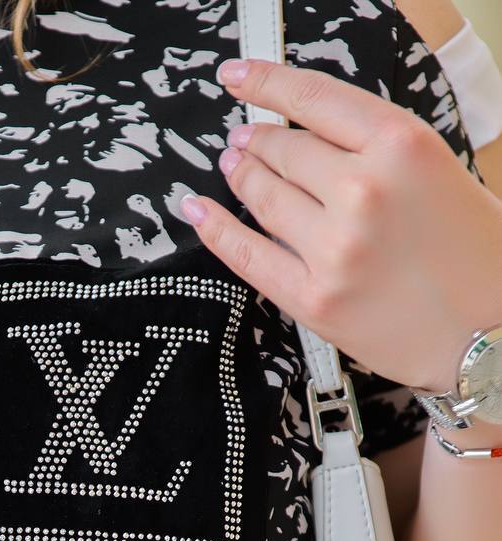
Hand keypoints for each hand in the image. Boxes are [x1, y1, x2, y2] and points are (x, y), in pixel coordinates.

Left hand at [180, 58, 501, 393]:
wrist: (491, 335)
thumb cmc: (477, 256)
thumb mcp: (441, 172)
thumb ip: (378, 149)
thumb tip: (310, 135)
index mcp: (402, 147)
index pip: (313, 99)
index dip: (266, 83)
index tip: (239, 76)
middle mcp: (363, 192)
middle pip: (283, 150)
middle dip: (258, 141)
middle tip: (245, 139)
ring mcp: (333, 249)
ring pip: (263, 196)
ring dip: (242, 176)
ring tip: (235, 166)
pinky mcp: (314, 299)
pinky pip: (248, 255)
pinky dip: (215, 228)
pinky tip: (197, 209)